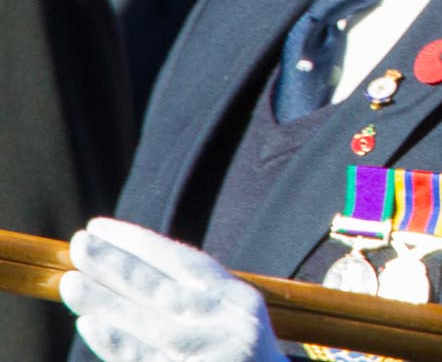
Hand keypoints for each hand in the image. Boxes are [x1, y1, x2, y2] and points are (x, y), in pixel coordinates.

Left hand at [60, 218, 286, 361]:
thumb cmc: (236, 354)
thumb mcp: (231, 317)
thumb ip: (194, 295)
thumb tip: (124, 268)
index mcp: (234, 298)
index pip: (182, 261)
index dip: (138, 242)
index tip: (100, 227)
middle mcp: (222, 322)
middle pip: (160, 288)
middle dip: (116, 264)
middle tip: (80, 243)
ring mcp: (205, 353)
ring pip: (146, 323)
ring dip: (105, 302)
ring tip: (71, 282)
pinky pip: (143, 359)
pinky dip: (116, 342)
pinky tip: (89, 324)